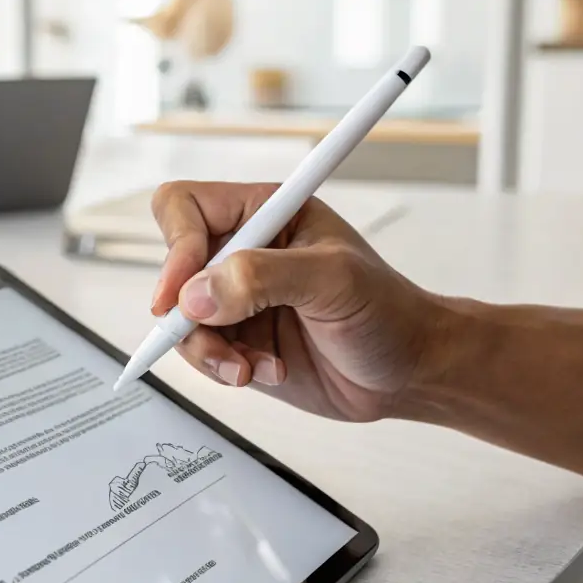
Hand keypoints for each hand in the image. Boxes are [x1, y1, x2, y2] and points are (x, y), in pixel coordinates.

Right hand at [149, 181, 443, 422]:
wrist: (409, 372)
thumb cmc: (390, 312)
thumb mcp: (333, 281)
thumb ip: (262, 277)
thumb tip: (196, 294)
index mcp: (265, 213)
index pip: (185, 209)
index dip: (175, 248)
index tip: (181, 295)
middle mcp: (245, 251)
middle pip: (173, 268)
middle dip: (188, 312)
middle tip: (215, 335)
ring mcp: (238, 298)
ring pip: (180, 319)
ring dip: (209, 349)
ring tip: (252, 366)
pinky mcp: (239, 339)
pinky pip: (198, 352)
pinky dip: (223, 369)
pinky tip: (266, 371)